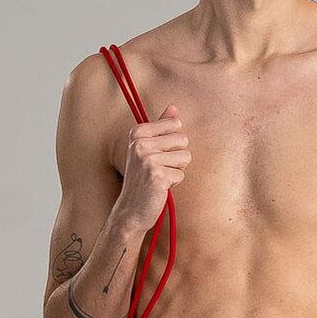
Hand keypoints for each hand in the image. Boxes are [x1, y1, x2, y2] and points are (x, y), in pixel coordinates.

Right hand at [117, 104, 190, 232]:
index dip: (173, 142)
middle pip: (183, 139)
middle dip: (177, 156)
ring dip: (177, 169)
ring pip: (185, 156)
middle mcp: (141, 143)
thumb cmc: (142, 178)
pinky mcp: (157, 175)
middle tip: (160, 168)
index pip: (175, 123)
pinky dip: (174, 183)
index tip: (158, 153)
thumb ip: (161, 127)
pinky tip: (160, 187)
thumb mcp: (147, 149)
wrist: (131, 210)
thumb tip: (173, 107)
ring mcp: (148, 159)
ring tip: (160, 177)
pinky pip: (181, 174)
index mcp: (138, 132)